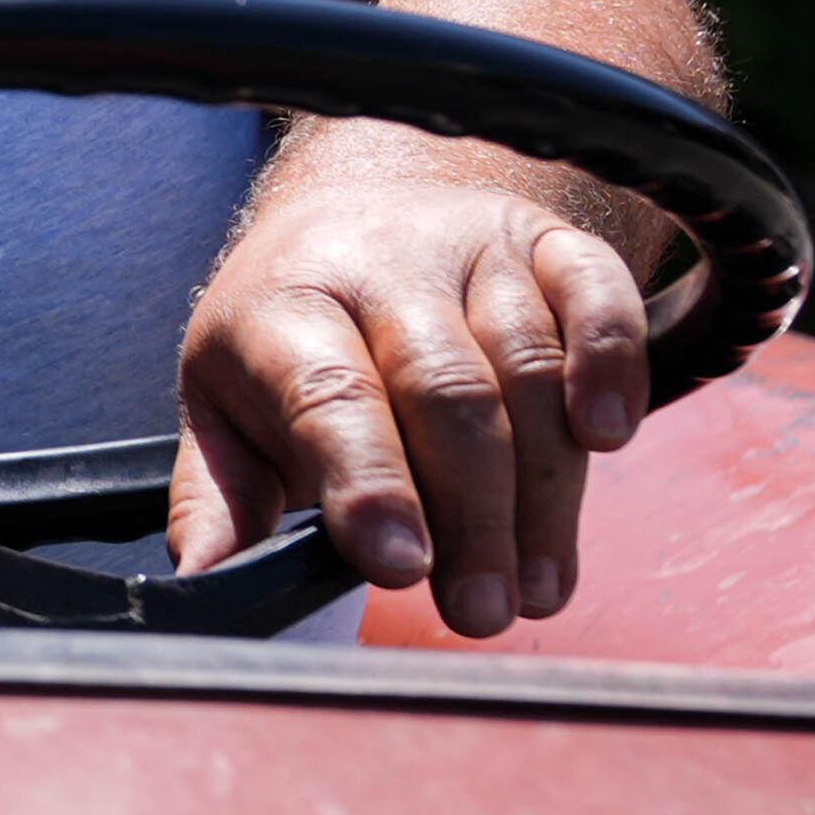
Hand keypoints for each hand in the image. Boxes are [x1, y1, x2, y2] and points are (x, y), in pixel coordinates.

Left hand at [170, 138, 649, 635]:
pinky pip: (596, 291)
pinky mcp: (549, 241)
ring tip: (538, 585)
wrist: (361, 204)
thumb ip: (221, 497)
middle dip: (471, 515)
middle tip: (479, 610)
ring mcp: (470, 246)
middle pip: (444, 392)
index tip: (399, 567)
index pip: (329, 394)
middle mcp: (378, 262)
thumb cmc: (292, 338)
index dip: (369, 482)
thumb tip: (201, 579)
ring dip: (545, 488)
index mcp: (283, 306)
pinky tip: (608, 439)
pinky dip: (612, 364)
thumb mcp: (227, 405)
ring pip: (526, 365)